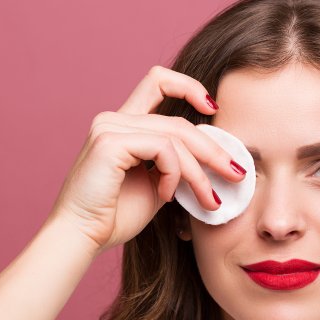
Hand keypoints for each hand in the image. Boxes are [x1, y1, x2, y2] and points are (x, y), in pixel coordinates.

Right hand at [48, 65, 247, 253]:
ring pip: (176, 137)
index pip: (158, 82)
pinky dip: (174, 174)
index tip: (213, 108)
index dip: (189, 86)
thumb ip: (176, 165)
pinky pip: (163, 149)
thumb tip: (215, 160)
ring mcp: (110, 127)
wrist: (81, 237)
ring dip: (200, 172)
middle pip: (179, 120)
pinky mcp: (110, 142)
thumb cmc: (115, 217)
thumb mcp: (156, 185)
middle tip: (237, 174)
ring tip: (210, 199)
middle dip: (214, 149)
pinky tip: (166, 196)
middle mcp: (114, 118)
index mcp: (123, 123)